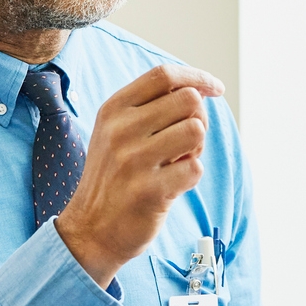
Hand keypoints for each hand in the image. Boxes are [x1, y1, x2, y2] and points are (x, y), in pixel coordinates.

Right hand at [55, 64, 224, 284]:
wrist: (90, 231)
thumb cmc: (113, 177)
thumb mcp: (116, 132)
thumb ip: (151, 107)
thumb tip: (201, 89)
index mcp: (114, 109)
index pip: (164, 75)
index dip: (197, 77)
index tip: (214, 88)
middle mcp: (120, 129)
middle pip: (188, 99)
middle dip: (198, 118)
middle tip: (185, 143)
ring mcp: (133, 159)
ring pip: (196, 130)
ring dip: (196, 148)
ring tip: (177, 162)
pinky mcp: (148, 190)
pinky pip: (196, 168)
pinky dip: (191, 177)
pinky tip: (171, 185)